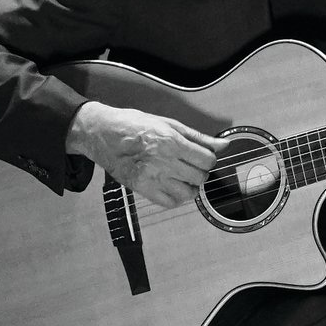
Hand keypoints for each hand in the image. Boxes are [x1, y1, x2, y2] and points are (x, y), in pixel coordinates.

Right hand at [66, 101, 224, 206]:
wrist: (101, 133)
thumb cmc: (133, 125)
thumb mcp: (168, 124)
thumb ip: (198, 137)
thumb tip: (223, 144)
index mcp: (172, 142)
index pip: (207, 159)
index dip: (208, 159)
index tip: (201, 157)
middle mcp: (164, 161)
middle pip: (200, 177)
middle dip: (199, 171)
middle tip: (188, 165)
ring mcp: (153, 178)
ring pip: (188, 193)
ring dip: (189, 186)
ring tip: (180, 176)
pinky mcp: (142, 189)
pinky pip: (170, 202)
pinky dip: (174, 197)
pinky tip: (169, 185)